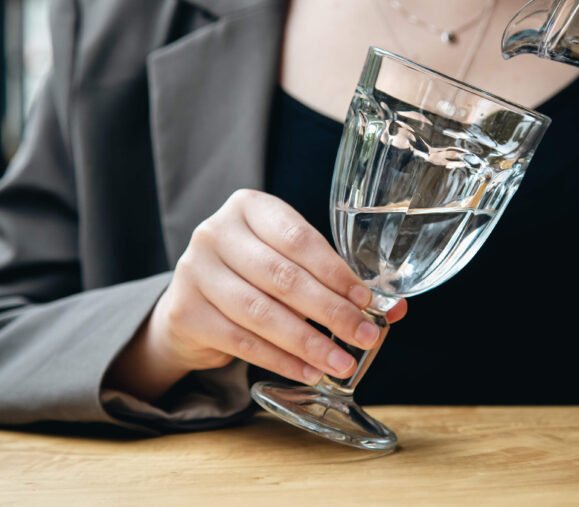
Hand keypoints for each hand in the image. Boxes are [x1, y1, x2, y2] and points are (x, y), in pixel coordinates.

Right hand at [105, 189, 406, 401]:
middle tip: (364, 336)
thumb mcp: (291, 263)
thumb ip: (335, 280)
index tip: (366, 300)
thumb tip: (393, 309)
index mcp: (249, 207)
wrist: (193, 301)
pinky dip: (280, 360)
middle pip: (282, 277)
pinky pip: (241, 341)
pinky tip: (308, 371)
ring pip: (261, 312)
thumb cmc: (254, 274)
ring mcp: (195, 272)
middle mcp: (215, 232)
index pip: (298, 238)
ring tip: (341, 363)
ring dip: (308, 343)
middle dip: (329, 311)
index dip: (335, 272)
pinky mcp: (185, 312)